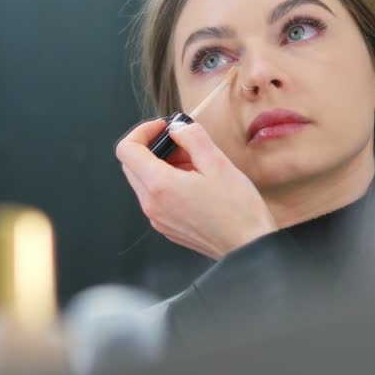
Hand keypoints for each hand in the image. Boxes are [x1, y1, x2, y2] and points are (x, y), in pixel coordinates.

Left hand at [116, 118, 277, 259]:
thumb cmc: (237, 210)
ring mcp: (156, 218)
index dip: (141, 132)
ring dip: (162, 167)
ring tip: (195, 167)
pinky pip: (156, 198)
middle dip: (154, 149)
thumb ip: (192, 138)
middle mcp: (151, 204)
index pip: (126, 150)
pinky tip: (195, 185)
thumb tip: (177, 128)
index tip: (163, 128)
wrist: (247, 246)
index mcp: (159, 185)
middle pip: (132, 165)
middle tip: (184, 147)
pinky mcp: (166, 227)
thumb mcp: (218, 163)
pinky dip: (167, 185)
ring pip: (144, 182)